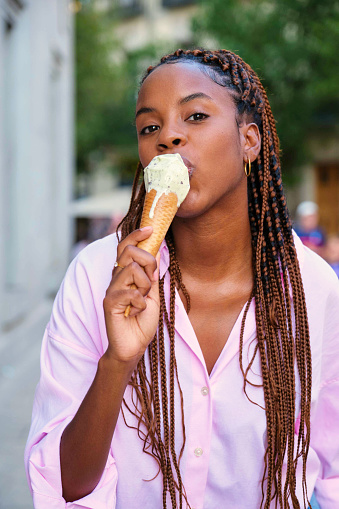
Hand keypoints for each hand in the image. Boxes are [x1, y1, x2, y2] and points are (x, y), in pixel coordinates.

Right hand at [103, 227, 159, 369]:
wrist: (133, 346)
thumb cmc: (142, 322)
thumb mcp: (153, 295)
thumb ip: (152, 275)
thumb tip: (157, 252)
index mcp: (125, 275)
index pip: (125, 247)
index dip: (136, 235)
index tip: (150, 228)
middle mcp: (116, 279)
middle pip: (127, 251)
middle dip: (146, 261)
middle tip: (151, 281)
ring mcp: (111, 290)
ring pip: (131, 269)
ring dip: (144, 286)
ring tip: (143, 301)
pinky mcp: (109, 302)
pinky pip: (130, 291)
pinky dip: (140, 302)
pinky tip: (137, 312)